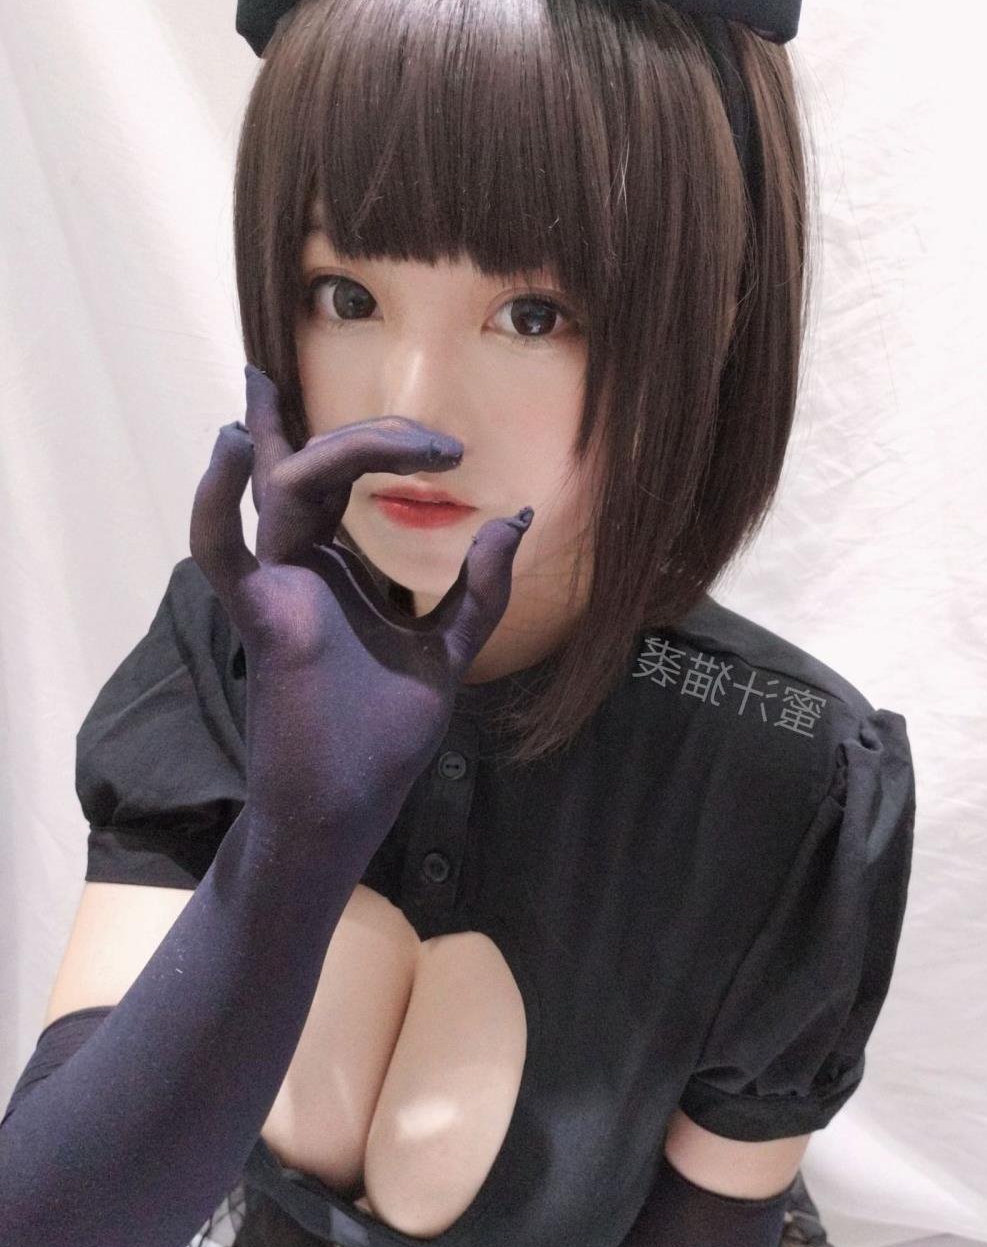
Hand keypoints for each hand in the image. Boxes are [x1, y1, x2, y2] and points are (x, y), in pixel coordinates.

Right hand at [188, 365, 532, 853]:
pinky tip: (231, 443)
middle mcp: (300, 567)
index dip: (382, 442)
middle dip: (369, 437)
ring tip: (403, 437)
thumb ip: (477, 588)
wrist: (348, 809)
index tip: (452, 449)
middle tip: (440, 443)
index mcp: (336, 568)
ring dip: (327, 447)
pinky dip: (215, 500)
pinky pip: (222, 553)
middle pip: (313, 468)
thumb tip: (513, 519)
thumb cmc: (381, 736)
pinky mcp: (265, 622)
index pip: (339, 477)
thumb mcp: (446, 650)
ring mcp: (278, 589)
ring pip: (282, 490)